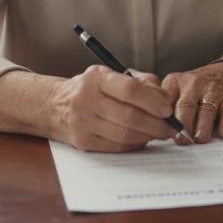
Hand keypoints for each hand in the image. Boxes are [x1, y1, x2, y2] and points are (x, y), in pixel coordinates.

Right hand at [46, 65, 177, 152]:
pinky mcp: (83, 141)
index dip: (153, 101)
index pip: (130, 90)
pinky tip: (143, 139)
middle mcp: (86, 99)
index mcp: (96, 77)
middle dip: (156, 124)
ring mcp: (83, 122)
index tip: (167, 109)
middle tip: (170, 127)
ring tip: (160, 133)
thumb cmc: (91, 89)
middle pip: (129, 116)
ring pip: (124, 134)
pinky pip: (116, 147)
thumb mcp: (111, 75)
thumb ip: (141, 82)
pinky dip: (135, 144)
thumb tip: (164, 98)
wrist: (53, 105)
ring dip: (148, 136)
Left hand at [162, 64, 222, 143]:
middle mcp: (194, 84)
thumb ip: (168, 108)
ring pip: (206, 109)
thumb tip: (157, 134)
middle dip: (183, 124)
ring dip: (203, 125)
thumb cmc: (197, 88)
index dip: (163, 118)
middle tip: (181, 140)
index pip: (166, 101)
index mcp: (175, 83)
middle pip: (186, 105)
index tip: (161, 133)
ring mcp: (213, 90)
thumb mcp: (178, 90)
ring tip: (200, 138)